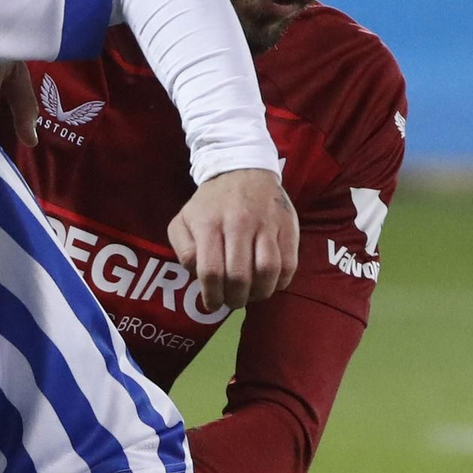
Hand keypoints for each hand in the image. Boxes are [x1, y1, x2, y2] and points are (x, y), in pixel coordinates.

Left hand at [167, 169, 297, 313]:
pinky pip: (289, 263)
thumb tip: (197, 273)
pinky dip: (280, 281)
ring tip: (252, 294)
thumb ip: (183, 249)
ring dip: (259, 293)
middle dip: (235, 299)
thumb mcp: (183, 220)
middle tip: (233, 301)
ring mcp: (266, 224)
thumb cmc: (210, 203)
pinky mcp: (288, 225)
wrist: (243, 168)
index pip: (212, 272)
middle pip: (240, 276)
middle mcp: (239, 223)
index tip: (213, 304)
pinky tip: (270, 282)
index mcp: (209, 224)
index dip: (212, 296)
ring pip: (268, 271)